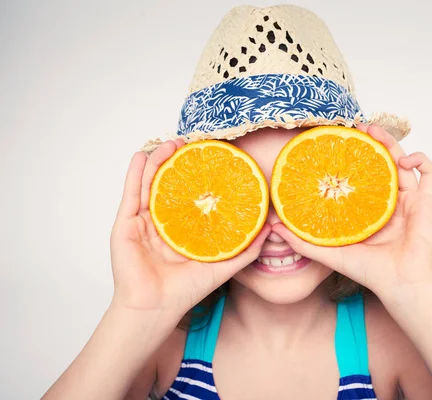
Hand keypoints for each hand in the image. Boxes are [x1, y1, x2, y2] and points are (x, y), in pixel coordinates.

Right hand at [110, 140, 269, 319]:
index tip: (211, 159)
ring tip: (171, 143)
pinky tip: (143, 156)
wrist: (156, 307)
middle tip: (190, 144)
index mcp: (182, 231)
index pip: (191, 197)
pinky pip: (131, 194)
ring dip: (159, 161)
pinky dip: (135, 174)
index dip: (199, 178)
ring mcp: (142, 223)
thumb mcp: (222, 266)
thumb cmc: (185, 291)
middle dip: (179, 163)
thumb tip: (270, 229)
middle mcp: (162, 224)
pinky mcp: (125, 224)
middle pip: (170, 185)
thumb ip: (245, 250)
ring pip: (150, 184)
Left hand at [272, 124, 431, 300]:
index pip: (360, 176)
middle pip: (381, 163)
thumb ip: (304, 241)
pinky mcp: (426, 202)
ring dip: (390, 142)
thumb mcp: (330, 253)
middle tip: (355, 129)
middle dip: (370, 142)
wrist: (401, 286)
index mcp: (370, 211)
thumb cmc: (371, 273)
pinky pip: (429, 173)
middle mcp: (389, 202)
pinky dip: (420, 159)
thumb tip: (274, 226)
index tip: (335, 144)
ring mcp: (409, 200)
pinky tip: (404, 158)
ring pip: (403, 161)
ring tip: (373, 131)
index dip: (350, 159)